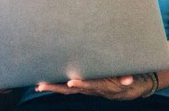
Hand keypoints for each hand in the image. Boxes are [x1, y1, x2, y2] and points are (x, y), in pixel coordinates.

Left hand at [35, 73, 151, 99]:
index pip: (90, 86)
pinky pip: (67, 88)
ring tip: (38, 86)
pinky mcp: (82, 87)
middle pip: (72, 90)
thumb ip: (127, 78)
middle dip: (57, 87)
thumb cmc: (127, 81)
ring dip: (53, 87)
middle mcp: (91, 89)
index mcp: (102, 87)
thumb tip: (128, 80)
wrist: (127, 90)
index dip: (82, 84)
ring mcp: (85, 89)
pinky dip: (55, 86)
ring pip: (67, 90)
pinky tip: (42, 85)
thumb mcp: (130, 79)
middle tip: (42, 85)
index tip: (71, 82)